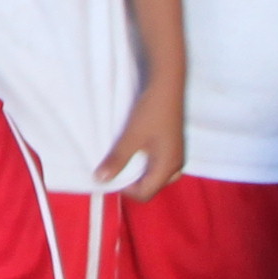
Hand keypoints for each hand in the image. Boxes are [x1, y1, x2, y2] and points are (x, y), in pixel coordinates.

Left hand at [98, 70, 185, 200]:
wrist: (167, 84)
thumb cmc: (151, 111)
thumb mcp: (131, 137)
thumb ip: (117, 160)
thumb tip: (100, 179)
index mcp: (168, 167)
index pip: (145, 193)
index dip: (125, 189)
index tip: (110, 174)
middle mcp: (176, 164)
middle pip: (151, 186)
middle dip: (133, 182)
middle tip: (117, 167)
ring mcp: (177, 153)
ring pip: (156, 174)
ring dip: (139, 171)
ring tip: (125, 158)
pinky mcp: (173, 143)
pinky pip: (159, 162)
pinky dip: (146, 162)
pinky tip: (135, 148)